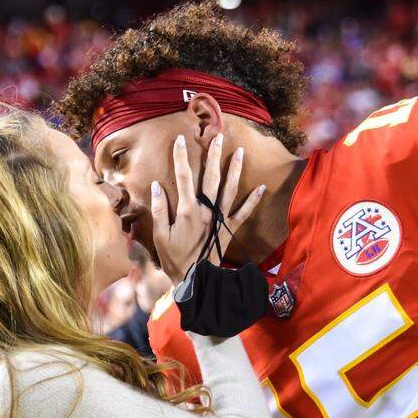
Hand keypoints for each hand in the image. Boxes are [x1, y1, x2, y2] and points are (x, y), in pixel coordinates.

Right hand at [151, 133, 266, 283]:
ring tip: (239, 151)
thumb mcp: (160, 237)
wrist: (196, 281)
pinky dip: (253, 200)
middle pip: (211, 178)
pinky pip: (244, 213)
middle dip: (213, 156)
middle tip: (217, 137)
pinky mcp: (229, 230)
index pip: (183, 178)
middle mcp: (206, 212)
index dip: (180, 157)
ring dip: (234, 170)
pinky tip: (261, 187)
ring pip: (229, 190)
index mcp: (188, 211)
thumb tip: (156, 186)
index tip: (180, 139)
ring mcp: (220, 220)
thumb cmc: (175, 260)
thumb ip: (160, 210)